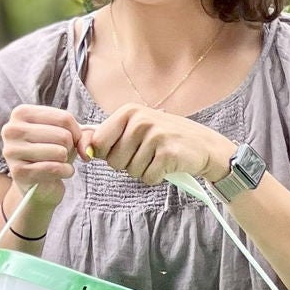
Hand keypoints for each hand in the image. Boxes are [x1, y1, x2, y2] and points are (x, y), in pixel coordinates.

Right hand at [1, 104, 90, 209]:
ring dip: (66, 161)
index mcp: (22, 113)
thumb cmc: (53, 153)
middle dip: (70, 148)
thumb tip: (85, 150)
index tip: (71, 140)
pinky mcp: (18, 172)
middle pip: (63, 135)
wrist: (39, 183)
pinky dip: (65, 172)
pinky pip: (54, 169)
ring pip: (59, 152)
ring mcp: (12, 150)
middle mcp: (12, 129)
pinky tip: (59, 173)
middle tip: (62, 154)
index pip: (64, 118)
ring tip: (57, 162)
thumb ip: (84, 135)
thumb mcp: (69, 136)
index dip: (77, 133)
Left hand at [88, 105, 235, 187]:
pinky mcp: (167, 153)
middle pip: (114, 161)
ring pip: (131, 171)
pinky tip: (167, 165)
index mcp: (128, 112)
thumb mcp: (137, 128)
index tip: (120, 153)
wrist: (205, 146)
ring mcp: (155, 136)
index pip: (99, 142)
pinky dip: (157, 177)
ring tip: (158, 158)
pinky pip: (148, 178)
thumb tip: (85, 148)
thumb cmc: (166, 138)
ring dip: (144, 171)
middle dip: (128, 164)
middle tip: (147, 154)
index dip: (106, 154)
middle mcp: (140, 120)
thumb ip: (109, 136)